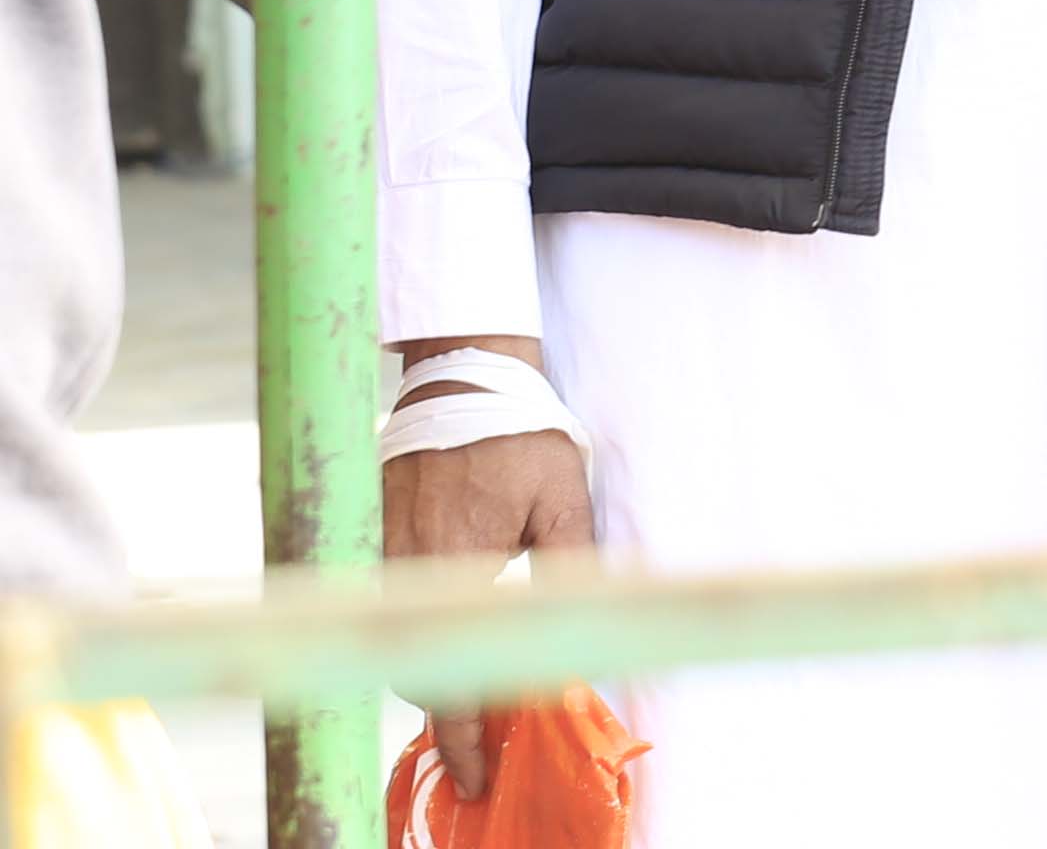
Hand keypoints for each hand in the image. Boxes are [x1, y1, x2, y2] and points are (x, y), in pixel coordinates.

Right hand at [386, 339, 597, 802]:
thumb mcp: (565, 498)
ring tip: (475, 704)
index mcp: (454, 559)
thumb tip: (576, 639)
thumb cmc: (523, 435)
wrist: (463, 378)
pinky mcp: (362, 542)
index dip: (463, 737)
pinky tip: (444, 645)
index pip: (448, 675)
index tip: (477, 776)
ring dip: (429, 676)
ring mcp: (372, 553)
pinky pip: (380, 610)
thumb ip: (571, 566)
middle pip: (413, 672)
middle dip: (449, 712)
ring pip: (394, 646)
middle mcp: (400, 565)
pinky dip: (407, 638)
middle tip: (488, 744)